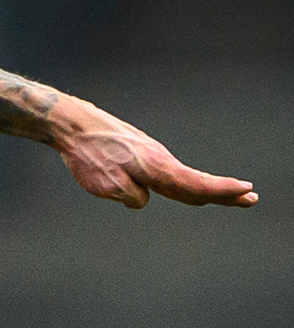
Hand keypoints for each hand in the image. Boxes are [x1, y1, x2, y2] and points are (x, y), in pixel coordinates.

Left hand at [52, 99, 256, 208]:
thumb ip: (132, 196)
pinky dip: (185, 185)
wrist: (76, 127)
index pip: (194, 184)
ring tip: (231, 196)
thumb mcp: (108, 186)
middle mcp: (159, 160)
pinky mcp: (141, 155)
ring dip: (207, 190)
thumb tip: (142, 200)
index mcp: (155, 168)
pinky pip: (167, 175)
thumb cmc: (90, 156)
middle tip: (251, 198)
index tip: (245, 191)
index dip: (221, 191)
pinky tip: (189, 192)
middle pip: (196, 183)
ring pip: (182, 180)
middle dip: (224, 193)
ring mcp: (152, 156)